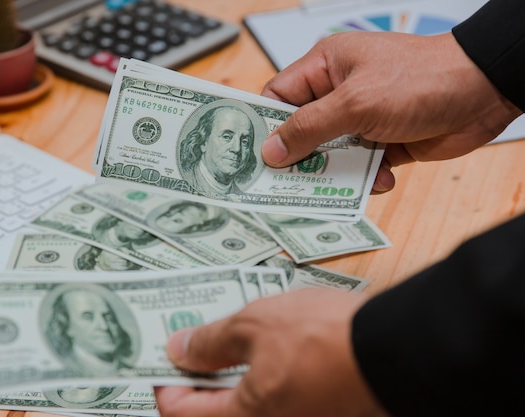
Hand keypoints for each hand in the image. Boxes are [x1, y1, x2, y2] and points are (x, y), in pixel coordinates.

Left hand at [154, 288, 387, 416]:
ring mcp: (292, 416)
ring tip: (222, 332)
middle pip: (210, 409)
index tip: (160, 353)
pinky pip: (268, 395)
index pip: (179, 411)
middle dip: (194, 372)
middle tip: (187, 337)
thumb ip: (209, 341)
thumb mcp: (253, 324)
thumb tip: (177, 349)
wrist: (392, 348)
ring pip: (241, 401)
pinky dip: (253, 371)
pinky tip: (259, 341)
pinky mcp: (313, 408)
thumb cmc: (320, 337)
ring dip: (224, 370)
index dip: (164, 380)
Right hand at [260, 31, 521, 192]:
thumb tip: (271, 150)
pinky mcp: (383, 141)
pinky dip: (367, 177)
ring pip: (330, 154)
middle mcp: (340, 92)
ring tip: (342, 184)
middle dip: (299, 157)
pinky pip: (360, 166)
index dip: (264, 125)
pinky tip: (383, 176)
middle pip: (302, 131)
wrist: (483, 93)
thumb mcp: (354, 103)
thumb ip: (308, 128)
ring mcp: (362, 118)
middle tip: (290, 183)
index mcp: (326, 68)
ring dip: (336, 172)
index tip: (253, 154)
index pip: (279, 96)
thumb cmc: (421, 79)